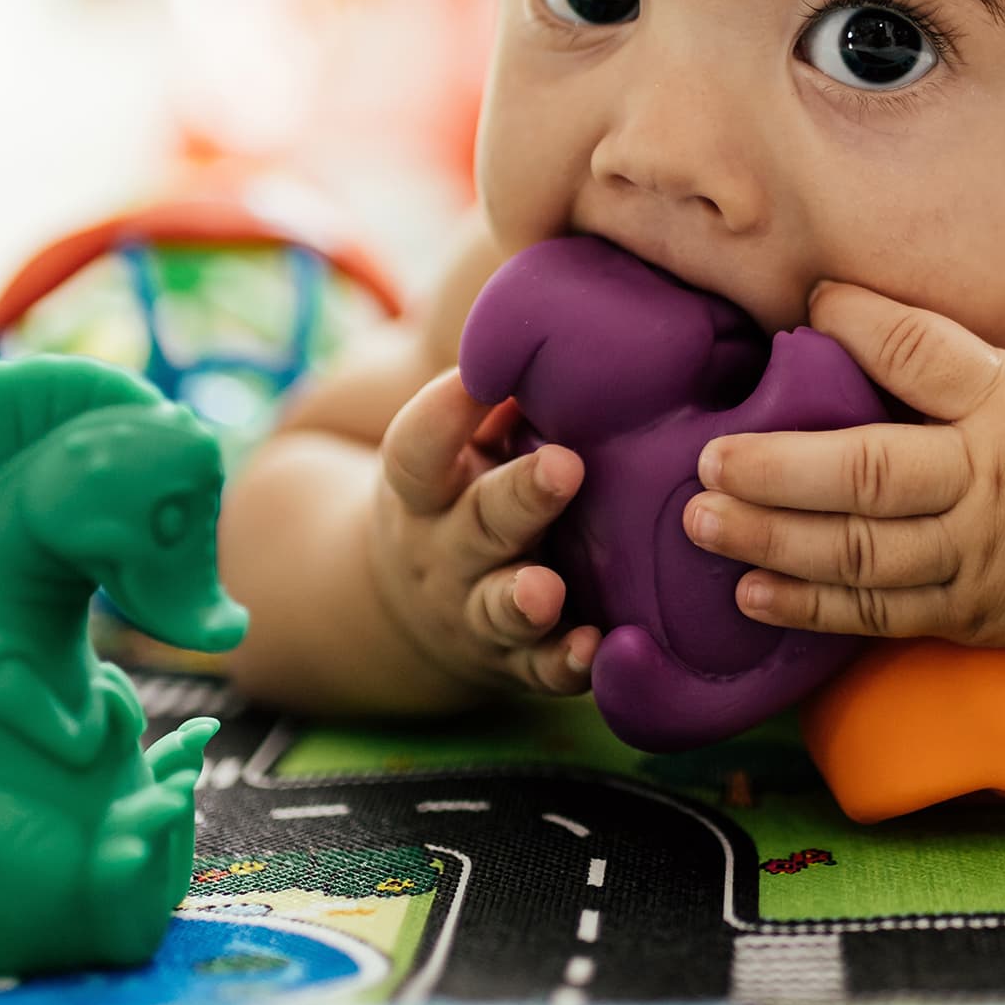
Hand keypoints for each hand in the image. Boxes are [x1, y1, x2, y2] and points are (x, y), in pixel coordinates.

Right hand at [367, 368, 600, 697]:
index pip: (419, 449)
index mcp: (424, 489)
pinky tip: (597, 648)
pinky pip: (538, 670)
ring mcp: (474, 611)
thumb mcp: (457, 452)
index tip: (477, 376)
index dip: (443, 413)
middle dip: (521, 497)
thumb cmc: (458, 496)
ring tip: (547, 590)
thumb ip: (498, 407)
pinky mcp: (513, 663)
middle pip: (477, 524)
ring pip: (497, 608)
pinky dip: (565, 664)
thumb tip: (566, 334)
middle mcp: (443, 552)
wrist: (407, 611)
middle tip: (566, 466)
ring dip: (523, 599)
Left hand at [682, 283, 1004, 657]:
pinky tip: (754, 592)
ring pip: (859, 554)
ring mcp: (980, 557)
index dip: (859, 323)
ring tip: (703, 522)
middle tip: (708, 458)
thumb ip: (973, 370)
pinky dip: (813, 607)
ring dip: (772, 539)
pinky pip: (882, 615)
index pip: (922, 352)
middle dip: (777, 467)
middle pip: (867, 471)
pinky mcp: (975, 614)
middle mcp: (991, 483)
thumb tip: (869, 333)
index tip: (811, 300)